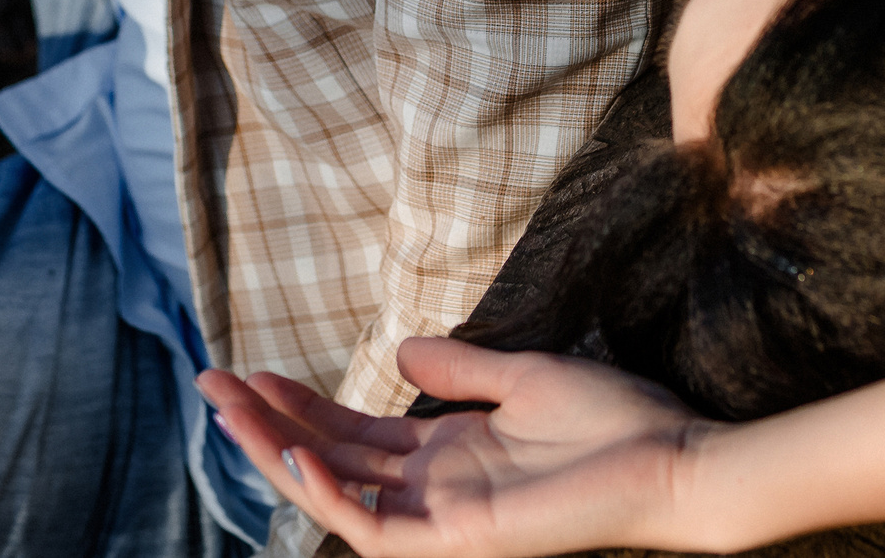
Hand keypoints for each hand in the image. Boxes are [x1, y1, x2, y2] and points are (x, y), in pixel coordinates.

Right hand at [198, 338, 710, 556]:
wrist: (674, 458)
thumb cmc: (616, 423)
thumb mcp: (524, 377)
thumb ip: (460, 368)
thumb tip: (399, 346)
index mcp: (449, 455)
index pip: (353, 432)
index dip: (299, 403)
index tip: (251, 366)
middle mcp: (435, 490)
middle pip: (329, 458)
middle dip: (266, 422)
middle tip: (210, 380)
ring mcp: (444, 519)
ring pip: (339, 495)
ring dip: (280, 452)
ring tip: (232, 408)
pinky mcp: (461, 539)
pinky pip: (379, 531)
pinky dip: (335, 497)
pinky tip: (300, 457)